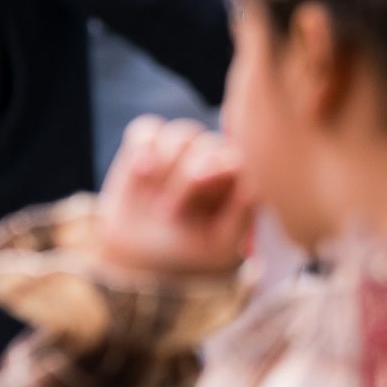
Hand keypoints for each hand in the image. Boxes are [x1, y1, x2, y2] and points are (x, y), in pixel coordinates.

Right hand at [94, 117, 253, 277]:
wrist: (146, 256)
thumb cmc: (193, 252)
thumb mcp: (223, 245)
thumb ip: (243, 210)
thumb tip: (244, 175)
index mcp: (237, 181)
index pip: (237, 160)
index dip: (219, 168)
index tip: (198, 186)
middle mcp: (212, 160)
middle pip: (208, 145)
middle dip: (187, 174)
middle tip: (171, 211)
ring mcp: (180, 151)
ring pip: (180, 136)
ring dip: (166, 161)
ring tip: (152, 187)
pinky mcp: (147, 147)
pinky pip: (148, 130)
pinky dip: (143, 145)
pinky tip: (141, 170)